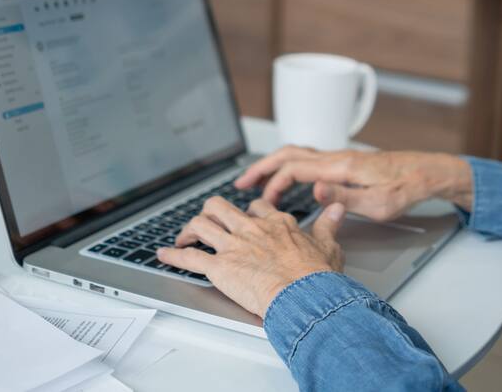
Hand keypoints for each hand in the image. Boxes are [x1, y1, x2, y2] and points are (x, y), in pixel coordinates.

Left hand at [156, 195, 345, 317]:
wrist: (305, 295)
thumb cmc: (317, 276)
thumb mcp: (329, 244)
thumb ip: (329, 224)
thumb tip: (337, 208)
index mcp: (275, 223)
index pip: (256, 208)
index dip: (247, 212)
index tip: (244, 218)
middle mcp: (250, 229)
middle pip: (220, 207)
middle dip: (210, 213)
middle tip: (207, 224)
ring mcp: (233, 246)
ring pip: (201, 224)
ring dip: (188, 230)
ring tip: (183, 238)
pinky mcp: (219, 267)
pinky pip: (189, 257)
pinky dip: (173, 255)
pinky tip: (165, 255)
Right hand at [234, 146, 472, 220]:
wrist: (425, 174)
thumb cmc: (405, 189)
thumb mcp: (377, 204)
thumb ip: (343, 198)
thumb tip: (314, 191)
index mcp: (340, 166)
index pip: (295, 169)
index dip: (274, 184)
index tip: (262, 202)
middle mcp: (336, 157)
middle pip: (289, 154)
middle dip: (261, 166)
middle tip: (241, 181)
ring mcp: (339, 158)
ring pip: (297, 154)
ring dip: (273, 164)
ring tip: (256, 180)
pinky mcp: (344, 163)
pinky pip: (308, 159)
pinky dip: (289, 166)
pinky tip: (286, 179)